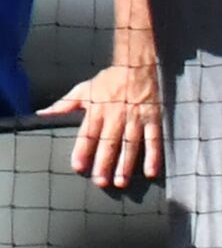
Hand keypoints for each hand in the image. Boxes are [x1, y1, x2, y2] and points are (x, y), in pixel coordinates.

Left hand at [47, 60, 160, 190]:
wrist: (136, 66)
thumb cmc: (110, 80)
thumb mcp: (83, 89)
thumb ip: (64, 105)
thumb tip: (42, 114)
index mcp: (97, 110)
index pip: (88, 134)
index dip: (83, 151)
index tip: (78, 166)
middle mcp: (115, 117)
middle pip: (109, 144)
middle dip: (104, 163)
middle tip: (100, 182)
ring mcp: (135, 119)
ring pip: (130, 145)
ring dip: (126, 164)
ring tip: (121, 182)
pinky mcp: (152, 120)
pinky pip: (153, 140)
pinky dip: (153, 156)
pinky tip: (150, 171)